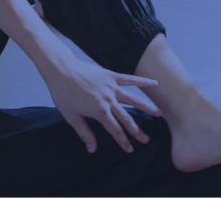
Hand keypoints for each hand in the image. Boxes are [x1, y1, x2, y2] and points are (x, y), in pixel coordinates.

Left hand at [33, 36, 160, 153]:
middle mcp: (109, 100)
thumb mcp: (71, 117)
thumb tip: (92, 149)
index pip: (115, 129)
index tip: (130, 150)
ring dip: (147, 107)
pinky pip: (130, 79)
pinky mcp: (112, 76)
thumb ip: (84, 133)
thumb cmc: (63, 94)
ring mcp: (112, 87)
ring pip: (134, 99)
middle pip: (127, 118)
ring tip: (159, 114)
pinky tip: (155, 83)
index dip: (123, 141)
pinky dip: (143, 81)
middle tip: (146, 140)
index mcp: (99, 111)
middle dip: (137, 131)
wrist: (61, 70)